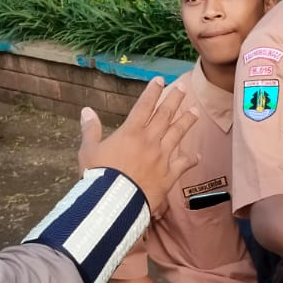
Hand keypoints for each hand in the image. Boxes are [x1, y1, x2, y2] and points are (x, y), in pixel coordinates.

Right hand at [78, 79, 197, 215]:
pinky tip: (196, 156)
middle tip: (184, 88)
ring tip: (195, 112)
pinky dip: (190, 159)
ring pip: (177, 135)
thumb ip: (90, 130)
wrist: (114, 202)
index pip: (143, 106)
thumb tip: (86, 110)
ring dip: (187, 122)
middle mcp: (149, 141)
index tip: (160, 80)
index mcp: (130, 133)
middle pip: (165, 116)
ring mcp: (161, 158)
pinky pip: (183, 164)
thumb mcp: (88, 151)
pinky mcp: (168, 176)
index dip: (152, 92)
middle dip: (175, 100)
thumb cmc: (98, 176)